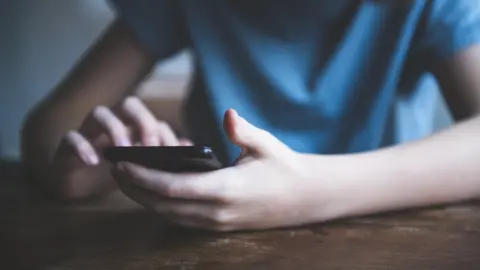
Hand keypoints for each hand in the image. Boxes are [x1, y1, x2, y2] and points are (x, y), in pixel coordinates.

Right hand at [52, 96, 191, 167]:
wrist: (76, 184)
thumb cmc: (113, 171)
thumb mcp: (142, 168)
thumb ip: (163, 157)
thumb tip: (188, 145)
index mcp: (133, 128)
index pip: (153, 119)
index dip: (164, 132)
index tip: (173, 153)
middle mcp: (114, 123)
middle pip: (129, 104)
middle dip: (143, 120)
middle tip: (151, 146)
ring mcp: (90, 131)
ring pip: (99, 112)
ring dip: (115, 129)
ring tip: (123, 150)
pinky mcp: (68, 145)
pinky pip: (71, 137)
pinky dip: (81, 146)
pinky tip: (93, 161)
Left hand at [112, 109, 333, 230]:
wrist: (306, 198)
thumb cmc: (285, 167)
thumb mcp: (266, 144)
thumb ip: (243, 131)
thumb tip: (228, 114)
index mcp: (226, 189)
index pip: (173, 187)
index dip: (143, 177)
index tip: (122, 165)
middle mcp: (217, 211)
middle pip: (163, 205)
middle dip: (134, 189)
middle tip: (114, 169)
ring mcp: (217, 222)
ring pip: (169, 215)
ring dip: (144, 199)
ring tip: (125, 180)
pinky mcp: (219, 226)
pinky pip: (181, 219)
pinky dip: (161, 206)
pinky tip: (151, 192)